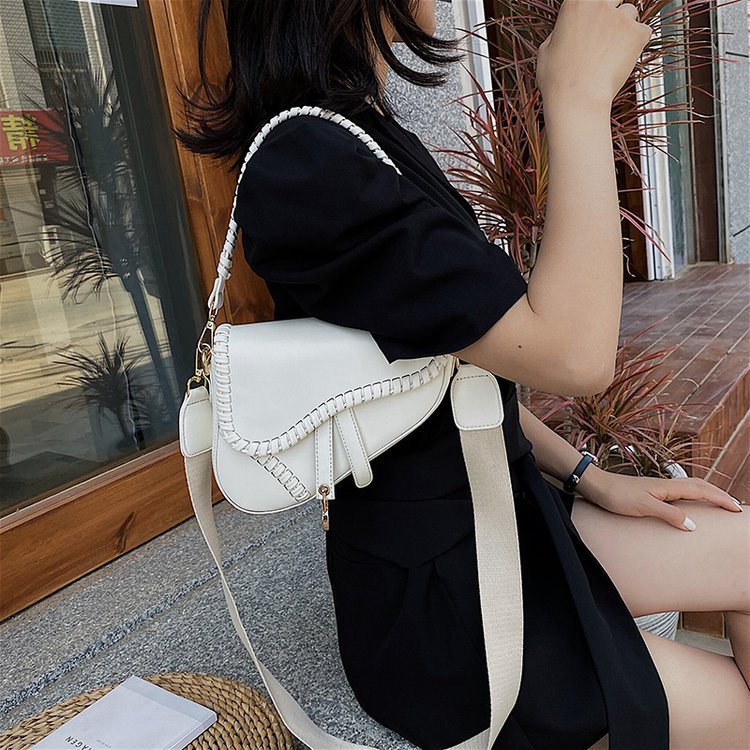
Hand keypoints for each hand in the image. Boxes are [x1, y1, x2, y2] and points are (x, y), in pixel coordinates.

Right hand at [536, 0, 653, 109]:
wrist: (577, 99)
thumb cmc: (557, 79)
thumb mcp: (546, 50)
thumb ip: (560, 32)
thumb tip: (565, 31)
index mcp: (576, 2)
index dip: (593, 10)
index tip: (592, 22)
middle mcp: (600, 3)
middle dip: (610, 14)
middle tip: (601, 37)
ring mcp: (621, 18)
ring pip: (630, 13)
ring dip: (623, 27)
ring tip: (610, 52)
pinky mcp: (637, 34)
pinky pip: (644, 31)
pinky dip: (636, 43)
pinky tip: (621, 60)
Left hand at [575, 465, 743, 530]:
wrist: (596, 486)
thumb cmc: (617, 496)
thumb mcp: (644, 507)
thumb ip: (669, 514)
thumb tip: (693, 525)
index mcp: (668, 486)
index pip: (702, 490)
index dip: (720, 498)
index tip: (736, 508)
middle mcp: (666, 484)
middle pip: (700, 486)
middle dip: (719, 494)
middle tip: (735, 506)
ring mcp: (659, 487)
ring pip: (691, 487)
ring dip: (707, 493)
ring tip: (719, 502)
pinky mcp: (652, 491)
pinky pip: (680, 491)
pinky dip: (693, 495)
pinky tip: (690, 503)